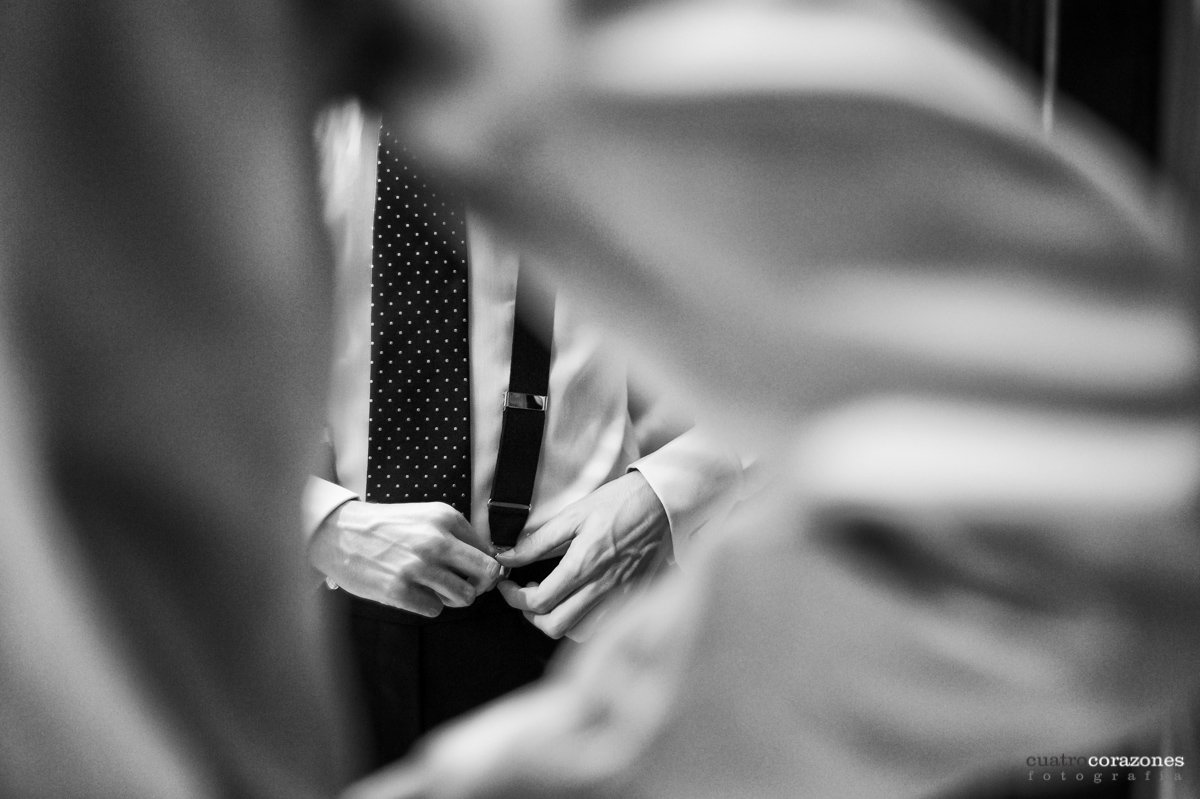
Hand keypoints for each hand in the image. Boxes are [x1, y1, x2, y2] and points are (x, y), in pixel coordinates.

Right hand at [309, 500, 502, 616]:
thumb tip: (490, 560)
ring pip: (464, 596)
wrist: (338, 534)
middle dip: (481, 585)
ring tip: (436, 590)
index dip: (486, 567)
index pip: (488, 551)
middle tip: (466, 586)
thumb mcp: (424, 517)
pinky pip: (435, 609)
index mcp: (445, 518)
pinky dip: (428, 606)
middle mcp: (436, 541)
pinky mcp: (399, 590)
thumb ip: (455, 534)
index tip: (475, 573)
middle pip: (486, 573)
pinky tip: (413, 593)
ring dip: (453, 598)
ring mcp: (418, 567)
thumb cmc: (384, 527)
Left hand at [496, 471, 669, 639]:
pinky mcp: (635, 597)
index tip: (508, 585)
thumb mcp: (574, 514)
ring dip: (558, 621)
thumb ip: (538, 541)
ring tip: (553, 600)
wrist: (664, 502)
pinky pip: (603, 626)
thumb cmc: (620, 503)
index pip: (538, 602)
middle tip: (526, 596)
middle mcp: (603, 587)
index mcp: (584, 564)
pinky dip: (584, 623)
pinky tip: (579, 602)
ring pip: (579, 632)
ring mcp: (621, 596)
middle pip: (555, 626)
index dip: (514, 598)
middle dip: (531, 615)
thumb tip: (507, 556)